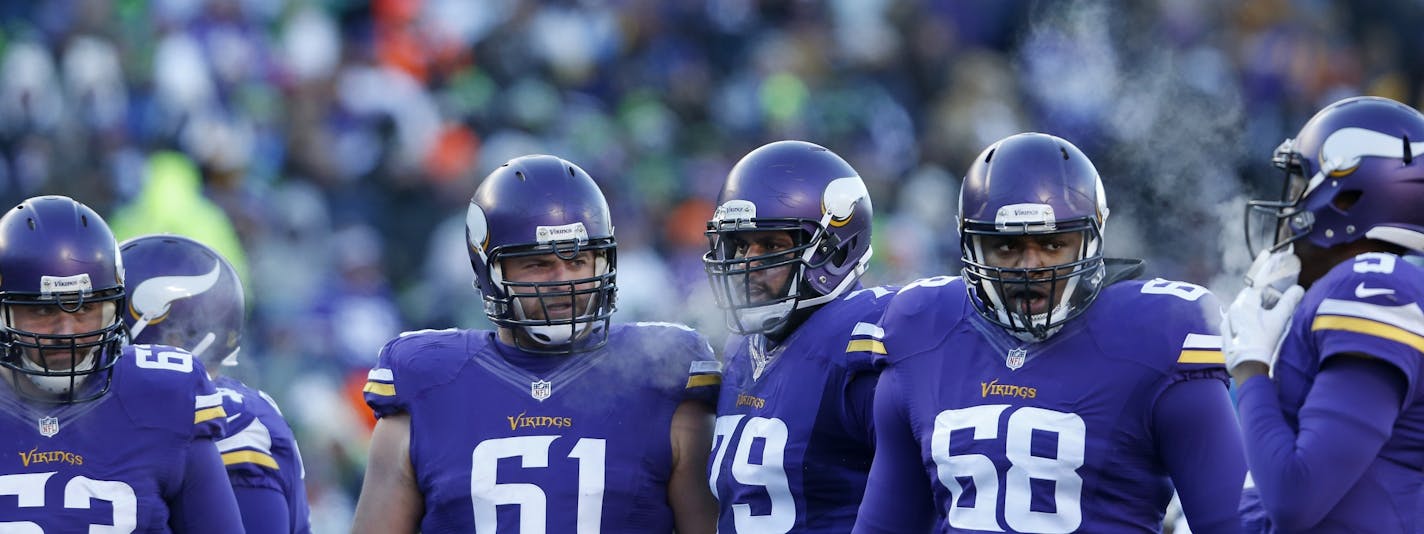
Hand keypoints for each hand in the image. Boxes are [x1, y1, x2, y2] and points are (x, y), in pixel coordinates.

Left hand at [1221, 250, 1304, 373]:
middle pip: (1250, 295)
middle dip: (1264, 293)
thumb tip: (1298, 289)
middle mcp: (1233, 309)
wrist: (1248, 367)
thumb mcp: (1280, 320)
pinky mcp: (1226, 333)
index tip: (1270, 254)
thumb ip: (1289, 302)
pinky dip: (1248, 317)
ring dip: (1256, 306)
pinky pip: (1238, 319)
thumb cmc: (1265, 342)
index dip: (1266, 269)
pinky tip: (1257, 325)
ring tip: (1268, 311)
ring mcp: (1228, 321)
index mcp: (1246, 302)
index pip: (1257, 281)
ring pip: (1243, 308)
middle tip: (1275, 293)